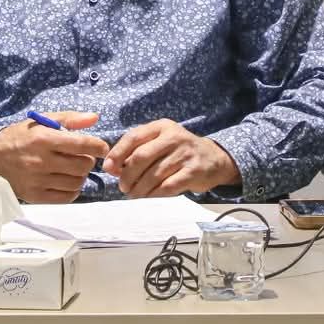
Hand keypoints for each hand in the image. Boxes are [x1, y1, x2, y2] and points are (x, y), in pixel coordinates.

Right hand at [0, 111, 108, 203]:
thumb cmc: (20, 137)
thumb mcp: (41, 121)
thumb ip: (70, 119)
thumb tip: (95, 118)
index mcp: (44, 139)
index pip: (82, 144)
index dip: (98, 146)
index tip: (101, 148)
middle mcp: (42, 161)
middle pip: (83, 165)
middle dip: (88, 160)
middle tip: (82, 157)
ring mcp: (38, 180)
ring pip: (77, 182)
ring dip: (80, 175)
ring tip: (73, 169)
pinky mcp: (36, 196)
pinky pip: (67, 197)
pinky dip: (73, 190)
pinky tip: (66, 181)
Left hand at [108, 120, 239, 197]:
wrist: (214, 158)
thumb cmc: (179, 151)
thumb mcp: (160, 142)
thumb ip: (137, 151)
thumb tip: (112, 168)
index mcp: (161, 127)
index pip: (133, 137)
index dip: (117, 153)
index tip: (109, 168)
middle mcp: (174, 137)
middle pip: (141, 157)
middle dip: (127, 175)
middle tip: (123, 187)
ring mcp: (185, 154)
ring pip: (153, 175)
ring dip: (139, 189)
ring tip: (134, 194)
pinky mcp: (194, 171)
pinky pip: (168, 186)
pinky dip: (154, 194)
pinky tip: (149, 197)